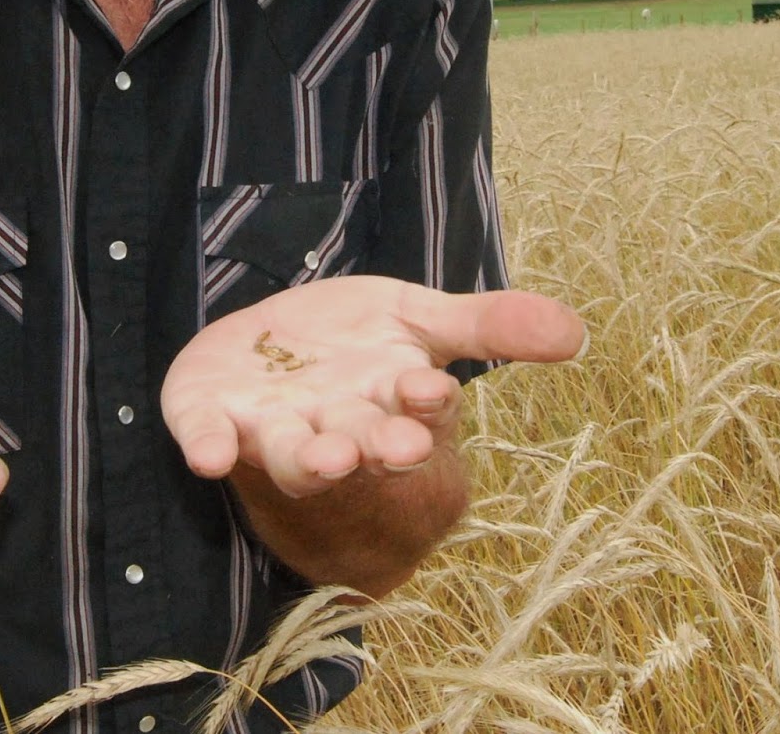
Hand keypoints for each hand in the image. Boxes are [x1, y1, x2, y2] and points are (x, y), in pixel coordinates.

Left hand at [161, 276, 583, 498]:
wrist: (268, 351)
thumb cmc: (356, 342)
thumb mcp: (424, 319)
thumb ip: (491, 326)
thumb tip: (575, 330)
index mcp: (389, 402)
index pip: (415, 412)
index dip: (425, 409)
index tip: (432, 394)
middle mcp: (333, 425)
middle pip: (358, 444)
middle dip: (375, 447)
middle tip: (394, 448)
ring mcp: (268, 426)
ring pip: (291, 455)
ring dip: (308, 459)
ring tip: (328, 457)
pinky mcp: (207, 414)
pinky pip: (205, 436)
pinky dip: (209, 446)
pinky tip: (210, 456)